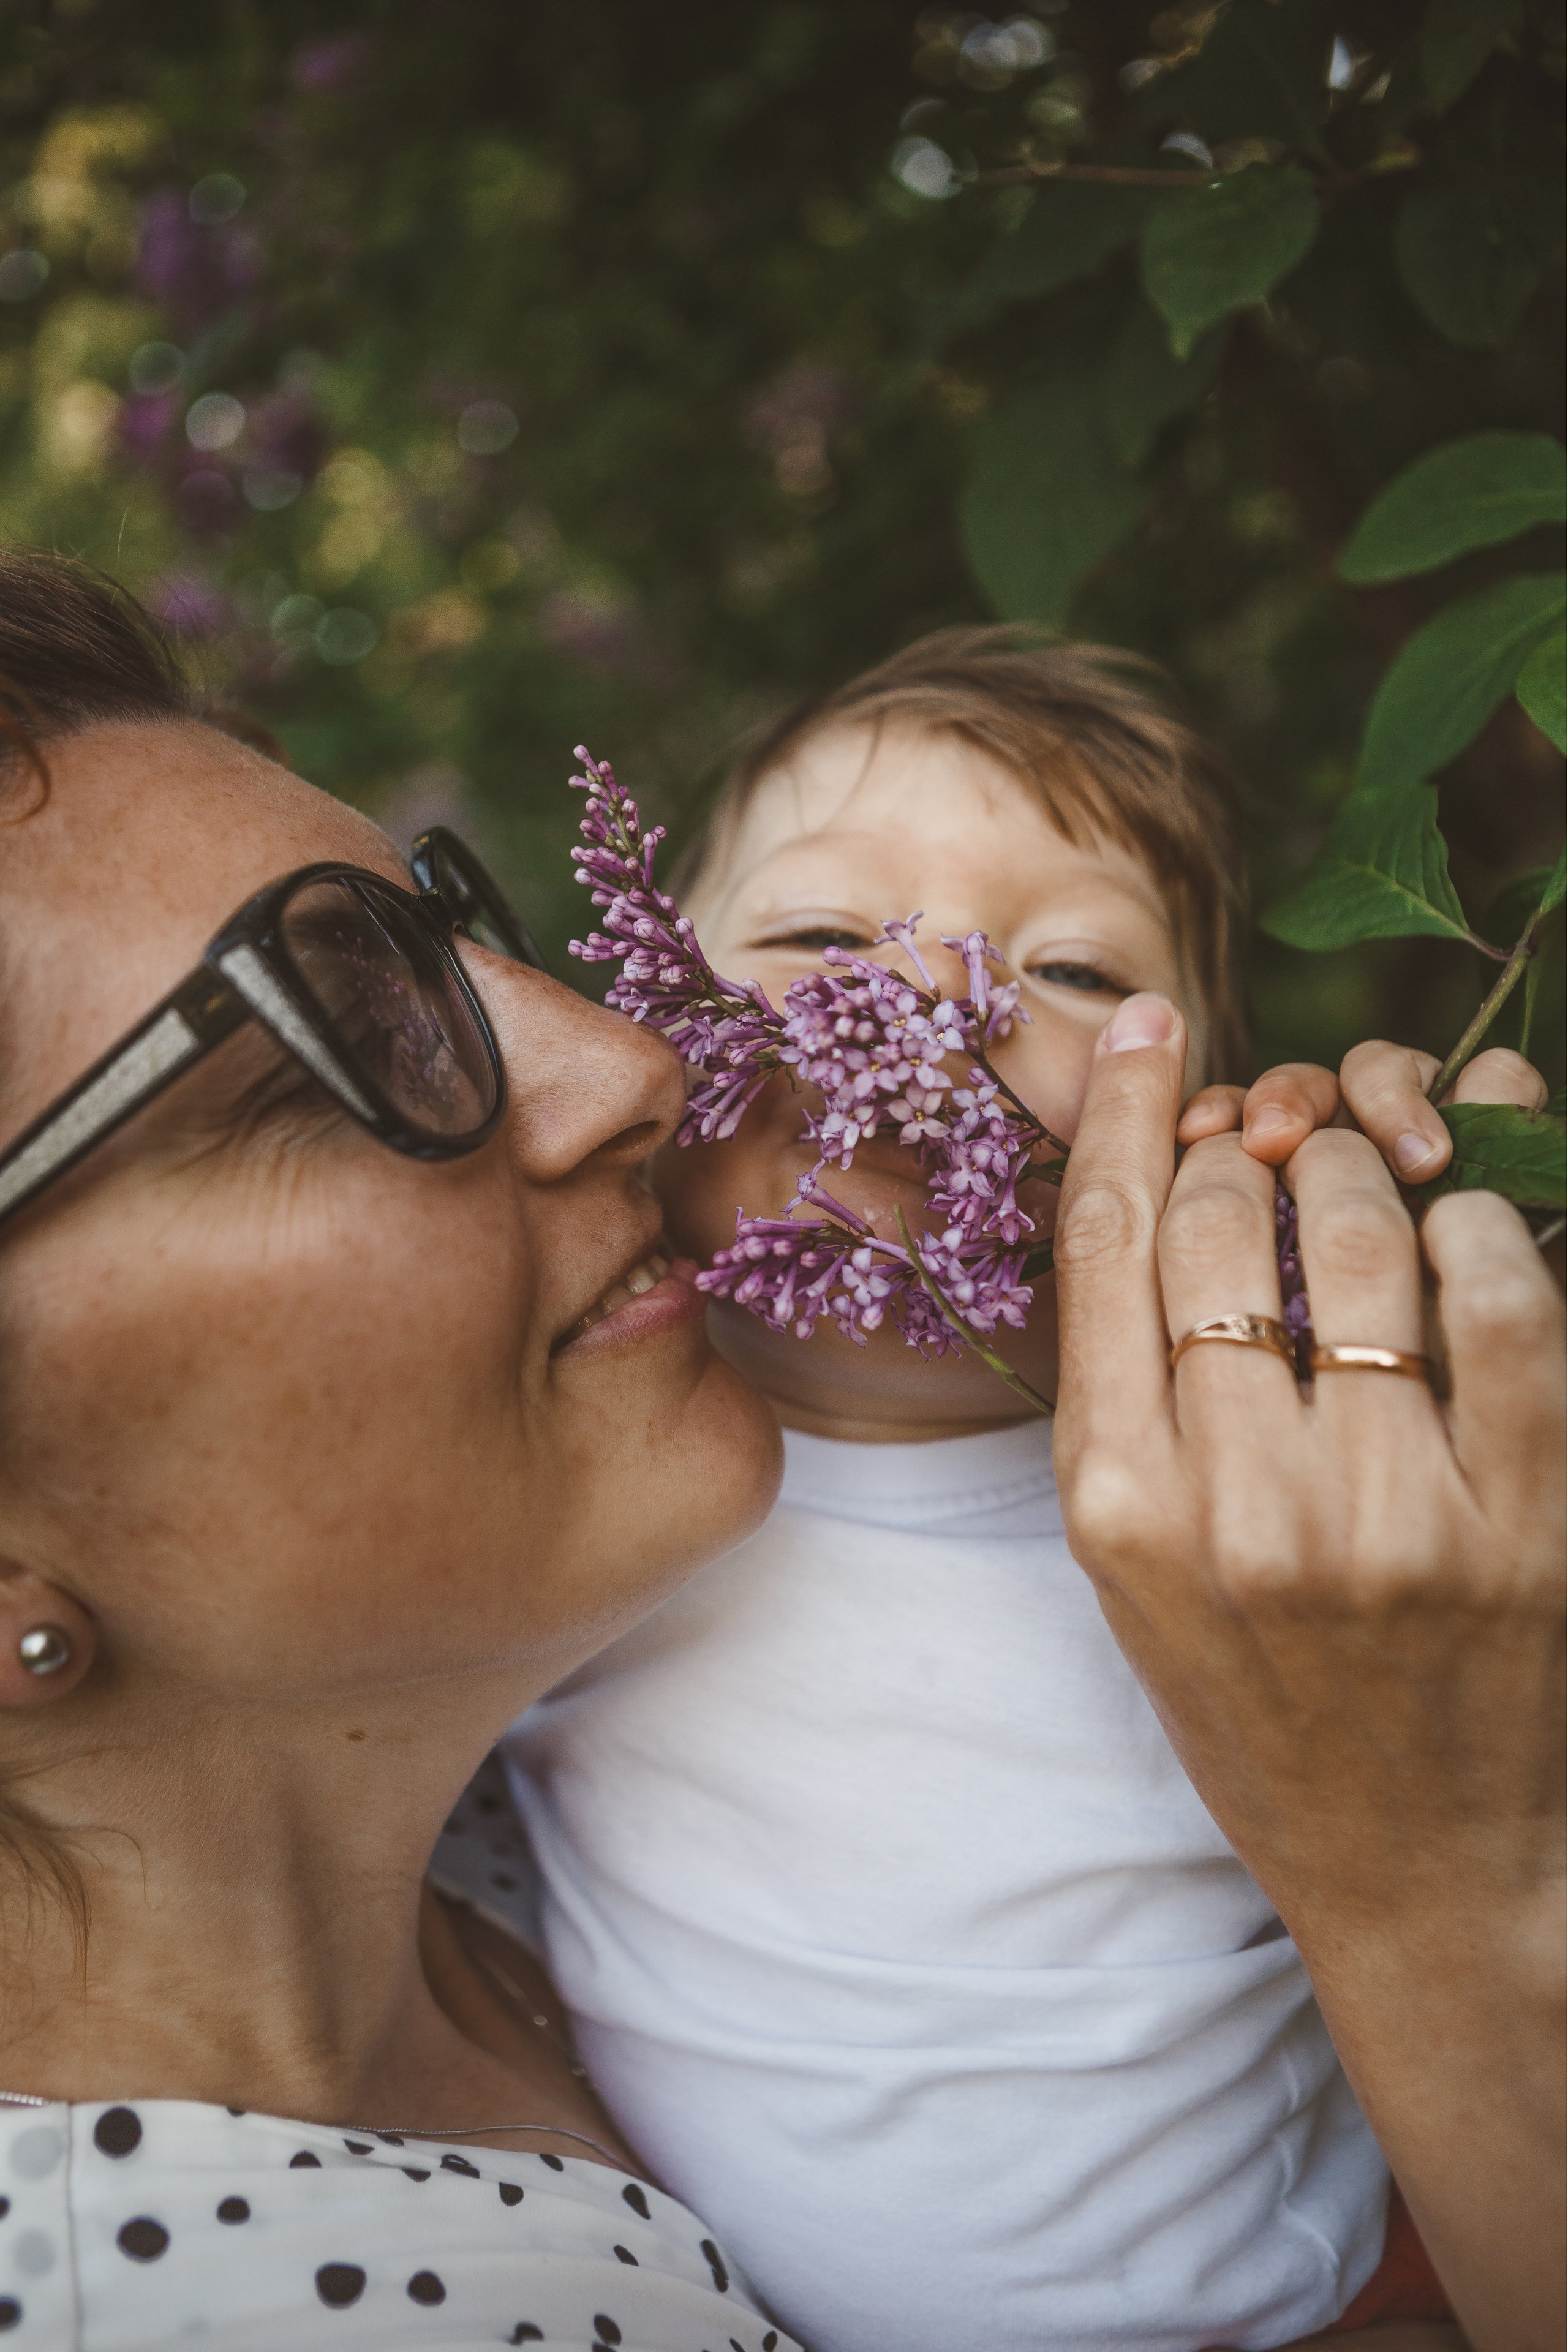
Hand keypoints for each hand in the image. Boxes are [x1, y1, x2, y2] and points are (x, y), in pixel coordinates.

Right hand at [1051, 993, 1564, 2351]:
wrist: (1409, 1865)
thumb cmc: (1257, 1699)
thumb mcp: (1138, 1562)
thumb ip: (1130, 1386)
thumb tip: (1163, 1172)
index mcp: (1116, 1507)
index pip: (1107, 1246)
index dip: (1125, 1112)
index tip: (1148, 1027)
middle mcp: (1235, 1507)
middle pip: (1223, 1220)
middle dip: (1250, 1143)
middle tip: (1278, 1140)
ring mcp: (1384, 1519)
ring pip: (1361, 1236)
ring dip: (1365, 1163)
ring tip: (1368, 1171)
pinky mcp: (1519, 1527)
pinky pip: (1504, 1303)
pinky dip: (1485, 1226)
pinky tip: (1465, 1223)